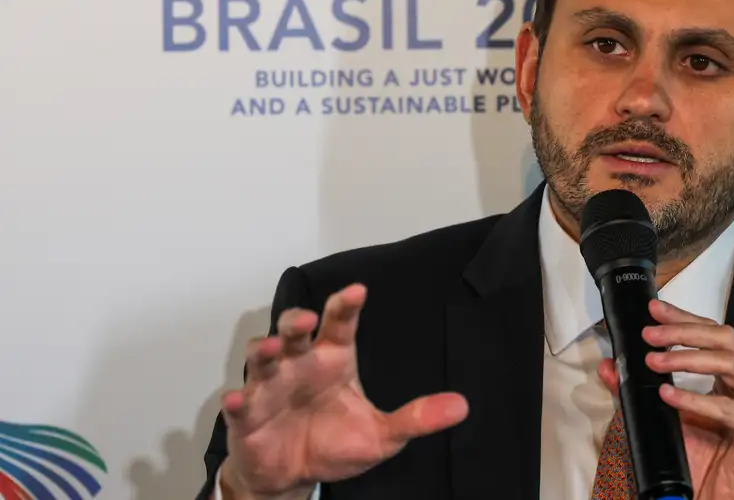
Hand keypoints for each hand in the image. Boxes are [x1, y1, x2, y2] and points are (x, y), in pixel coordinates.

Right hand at [219, 283, 468, 498]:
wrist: (295, 477)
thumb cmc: (335, 444)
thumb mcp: (383, 435)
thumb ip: (417, 418)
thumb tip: (461, 406)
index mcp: (333, 360)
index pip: (341, 326)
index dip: (346, 306)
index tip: (358, 291)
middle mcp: (300, 365)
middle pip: (294, 332)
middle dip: (297, 321)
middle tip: (308, 319)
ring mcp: (269, 389)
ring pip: (262, 359)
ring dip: (264, 350)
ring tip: (271, 347)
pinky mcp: (246, 418)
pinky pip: (239, 406)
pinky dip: (236, 401)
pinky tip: (238, 400)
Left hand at [598, 299, 733, 499]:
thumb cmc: (704, 463)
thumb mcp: (668, 419)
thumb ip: (641, 391)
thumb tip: (609, 366)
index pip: (715, 333)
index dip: (684, 317)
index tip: (654, 309)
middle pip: (725, 338)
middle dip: (684, 331)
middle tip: (650, 335)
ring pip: (730, 362)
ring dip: (687, 357)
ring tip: (653, 361)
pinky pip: (726, 408)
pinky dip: (694, 399)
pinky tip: (668, 395)